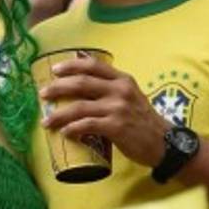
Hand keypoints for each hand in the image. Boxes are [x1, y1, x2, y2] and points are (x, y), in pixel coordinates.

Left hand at [38, 54, 169, 167]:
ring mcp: (118, 108)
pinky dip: (73, 129)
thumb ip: (110, 89)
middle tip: (42, 94)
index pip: (92, 65)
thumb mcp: (130, 96)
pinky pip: (87, 125)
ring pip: (79, 107)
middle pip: (81, 83)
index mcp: (122, 79)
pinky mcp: (117, 127)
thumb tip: (79, 87)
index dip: (71, 65)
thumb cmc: (143, 120)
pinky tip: (65, 133)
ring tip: (46, 120)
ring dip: (59, 114)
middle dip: (57, 88)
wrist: (165, 143)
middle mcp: (120, 90)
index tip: (54, 70)